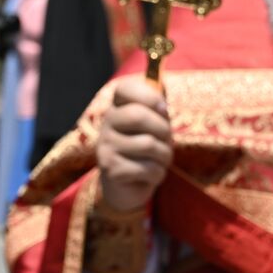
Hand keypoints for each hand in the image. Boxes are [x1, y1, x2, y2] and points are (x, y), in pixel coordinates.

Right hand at [96, 77, 172, 213]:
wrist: (127, 185)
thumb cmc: (145, 146)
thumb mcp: (154, 122)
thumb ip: (158, 104)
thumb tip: (162, 88)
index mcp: (118, 107)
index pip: (125, 88)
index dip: (149, 95)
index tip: (163, 108)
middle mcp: (107, 124)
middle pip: (138, 116)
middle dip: (163, 129)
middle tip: (166, 140)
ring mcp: (105, 147)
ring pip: (148, 145)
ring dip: (165, 155)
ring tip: (160, 159)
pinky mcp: (110, 169)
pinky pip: (146, 168)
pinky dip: (158, 173)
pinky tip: (151, 174)